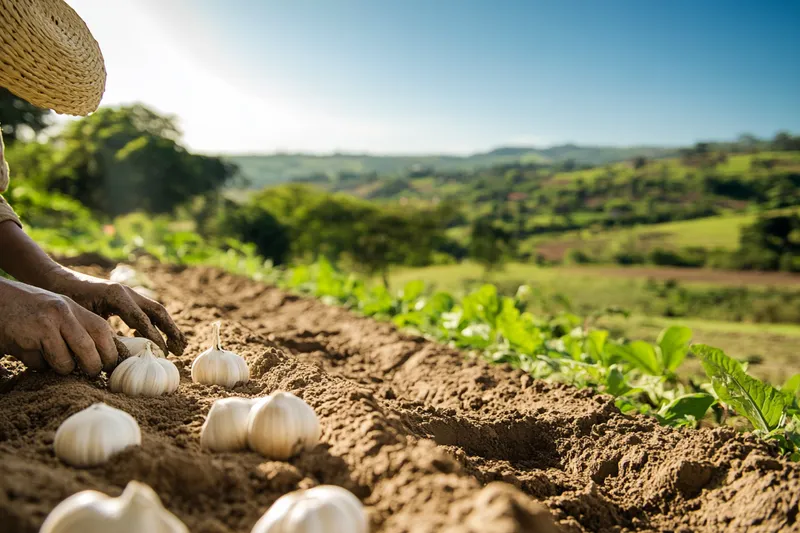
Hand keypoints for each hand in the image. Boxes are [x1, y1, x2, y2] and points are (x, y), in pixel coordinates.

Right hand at [0, 278, 127, 375]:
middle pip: (89, 349)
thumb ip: (77, 326)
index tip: (111, 366)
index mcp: (72, 307)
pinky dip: (38, 365)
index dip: (110, 351)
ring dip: (62, 369)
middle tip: (90, 373)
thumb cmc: (27, 310)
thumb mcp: (56, 310)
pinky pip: (41, 364)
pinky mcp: (27, 338)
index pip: (102, 330)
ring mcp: (44, 324)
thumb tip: (103, 354)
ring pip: (65, 362)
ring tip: (52, 360)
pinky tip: (29, 353)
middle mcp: (61, 313)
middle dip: (92, 367)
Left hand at [39, 266, 186, 355]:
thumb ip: (103, 334)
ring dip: (167, 328)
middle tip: (180, 349)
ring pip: (155, 311)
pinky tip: (152, 340)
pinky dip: (154, 325)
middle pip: (158, 311)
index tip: (164, 354)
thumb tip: (119, 356)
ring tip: (177, 346)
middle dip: (172, 330)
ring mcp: (128, 293)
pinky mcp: (124, 298)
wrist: (55, 280)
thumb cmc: (65, 300)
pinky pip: (146, 311)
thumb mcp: (83, 319)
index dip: (156, 338)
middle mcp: (128, 292)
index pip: (143, 321)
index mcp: (118, 296)